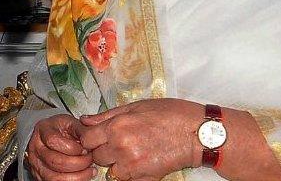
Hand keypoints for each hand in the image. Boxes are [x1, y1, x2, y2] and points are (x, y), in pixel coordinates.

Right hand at [25, 113, 94, 180]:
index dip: (72, 147)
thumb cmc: (60, 130)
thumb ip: (80, 129)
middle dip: (78, 163)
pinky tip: (83, 176)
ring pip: (56, 178)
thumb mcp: (70, 122)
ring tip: (89, 170)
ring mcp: (37, 165)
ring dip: (77, 176)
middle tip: (89, 159)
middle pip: (55, 162)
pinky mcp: (41, 177)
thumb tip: (90, 138)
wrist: (50, 137)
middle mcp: (36, 149)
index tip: (85, 148)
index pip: (53, 141)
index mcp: (42, 131)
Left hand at [78, 99, 202, 180]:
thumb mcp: (135, 106)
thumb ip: (106, 116)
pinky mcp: (145, 178)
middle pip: (96, 157)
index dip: (89, 138)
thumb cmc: (169, 114)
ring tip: (129, 152)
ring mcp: (133, 166)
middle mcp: (121, 147)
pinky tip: (139, 161)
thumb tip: (84, 120)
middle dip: (102, 150)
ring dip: (115, 164)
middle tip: (115, 143)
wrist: (196, 133)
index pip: (87, 139)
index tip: (96, 136)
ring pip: (110, 171)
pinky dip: (129, 174)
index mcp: (117, 127)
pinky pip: (126, 180)